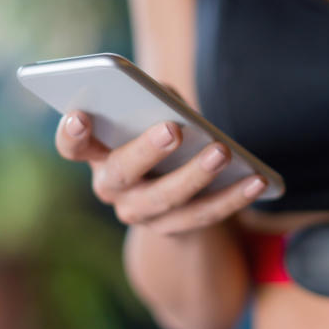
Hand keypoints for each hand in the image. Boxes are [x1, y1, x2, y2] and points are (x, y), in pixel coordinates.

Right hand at [53, 102, 266, 236]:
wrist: (172, 192)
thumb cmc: (158, 131)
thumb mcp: (154, 111)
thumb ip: (153, 99)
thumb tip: (168, 100)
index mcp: (97, 152)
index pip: (72, 145)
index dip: (71, 133)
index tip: (80, 114)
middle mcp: (110, 187)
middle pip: (122, 172)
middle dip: (146, 150)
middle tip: (172, 129)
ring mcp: (139, 213)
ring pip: (165, 198)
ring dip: (195, 176)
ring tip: (222, 152)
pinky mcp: (173, 229)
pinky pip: (204, 215)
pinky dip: (233, 197)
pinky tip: (258, 179)